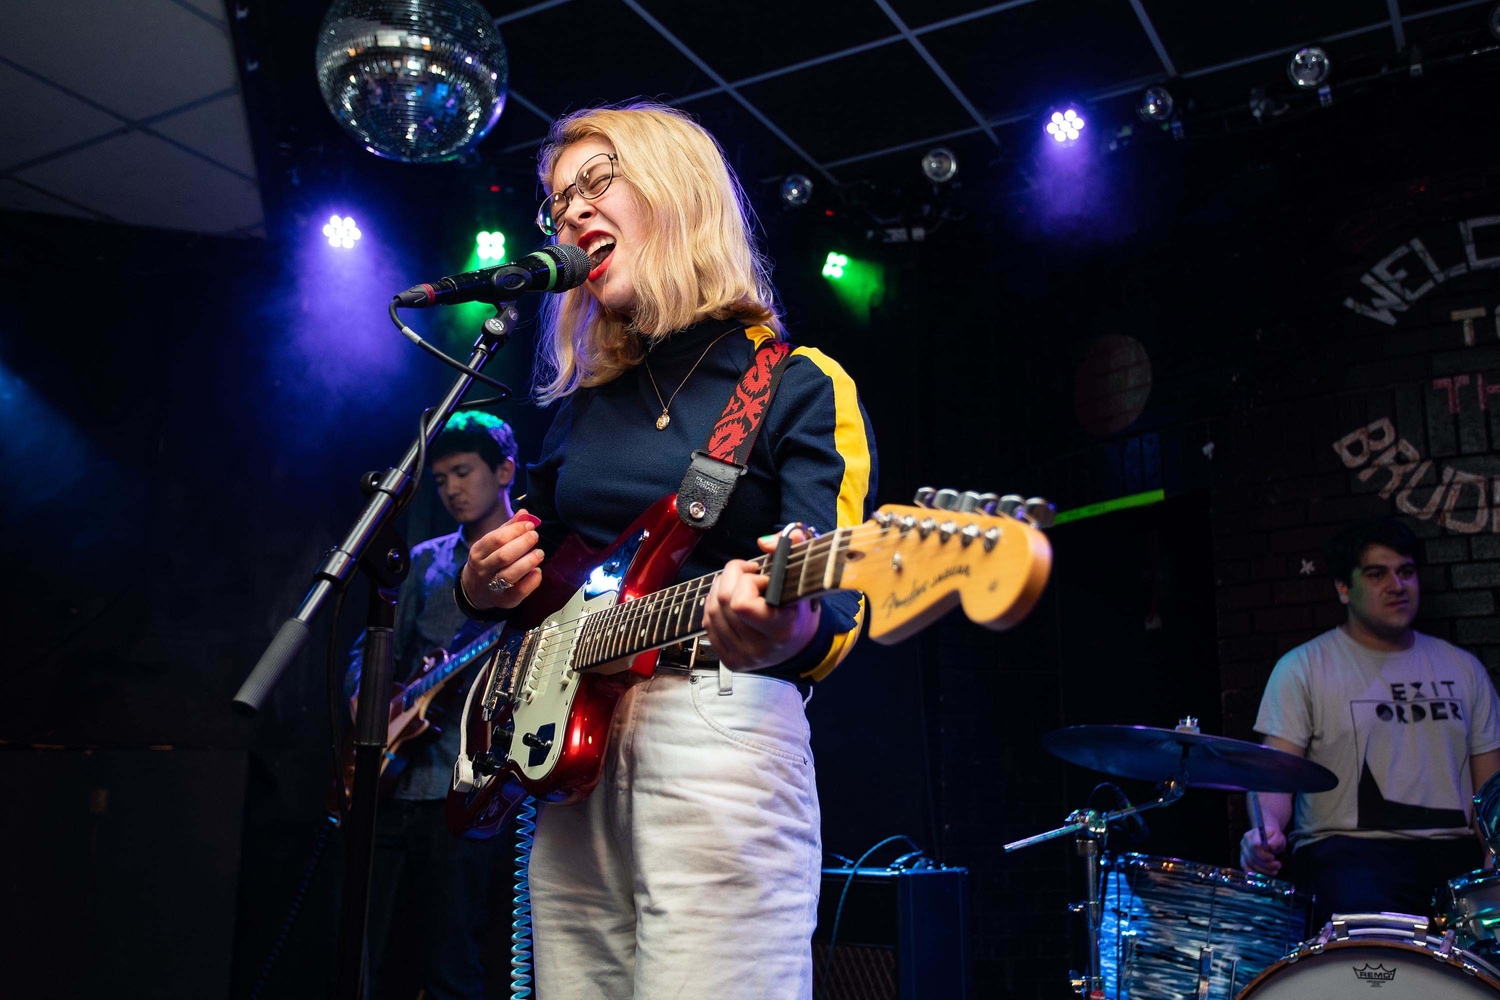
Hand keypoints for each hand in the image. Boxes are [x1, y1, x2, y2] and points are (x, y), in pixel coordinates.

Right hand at [458, 511, 544, 610]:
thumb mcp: (492, 543)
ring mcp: (492, 587)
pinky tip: (538, 571)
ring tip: (540, 553)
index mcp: (478, 552)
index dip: (515, 530)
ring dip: (528, 562)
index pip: (496, 539)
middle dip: (523, 544)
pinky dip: (531, 581)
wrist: (476, 590)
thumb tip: (525, 513)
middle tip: (535, 536)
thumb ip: (508, 528)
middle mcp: (482, 570)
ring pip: (510, 574)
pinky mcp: (505, 600)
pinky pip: (519, 591)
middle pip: (503, 556)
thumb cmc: (488, 560)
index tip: (530, 525)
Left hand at [702, 529, 821, 670]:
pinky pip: (708, 624)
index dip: (748, 582)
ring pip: (711, 611)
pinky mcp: (730, 660)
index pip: (741, 604)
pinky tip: (730, 601)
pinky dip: (714, 605)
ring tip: (741, 586)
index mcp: (781, 630)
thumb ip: (795, 545)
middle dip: (734, 578)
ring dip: (721, 588)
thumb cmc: (799, 606)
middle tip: (752, 577)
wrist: (800, 644)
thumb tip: (764, 543)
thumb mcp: (804, 573)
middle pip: (723, 602)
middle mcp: (760, 649)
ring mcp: (743, 657)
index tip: (763, 578)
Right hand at [1239, 825, 1286, 874]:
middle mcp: (1244, 842)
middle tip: (1278, 865)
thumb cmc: (1273, 836)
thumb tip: (1270, 847)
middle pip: (1252, 858)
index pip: (1254, 846)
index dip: (1264, 855)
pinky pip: (1246, 868)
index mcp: (1252, 835)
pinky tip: (1265, 874)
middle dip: (1267, 865)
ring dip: (1263, 870)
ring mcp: (1242, 851)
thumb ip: (1275, 841)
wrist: (1267, 835)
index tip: (1274, 857)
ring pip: (1250, 865)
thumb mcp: (1278, 836)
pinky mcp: (1243, 858)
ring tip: (1275, 870)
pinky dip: (1255, 873)